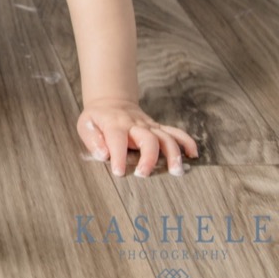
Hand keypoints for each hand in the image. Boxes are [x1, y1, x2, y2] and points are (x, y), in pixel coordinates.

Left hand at [78, 98, 199, 176]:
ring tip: (176, 171)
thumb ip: (92, 140)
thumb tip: (102, 155)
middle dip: (149, 157)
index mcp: (114, 124)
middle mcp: (135, 124)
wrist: (111, 103)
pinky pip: (176, 133)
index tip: (119, 172)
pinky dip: (186, 142)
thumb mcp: (86, 125)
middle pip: (148, 138)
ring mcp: (149, 126)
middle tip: (144, 174)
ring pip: (166, 137)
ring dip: (173, 154)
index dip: (118, 155)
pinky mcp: (158, 128)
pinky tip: (193, 155)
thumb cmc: (97, 119)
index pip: (117, 139)